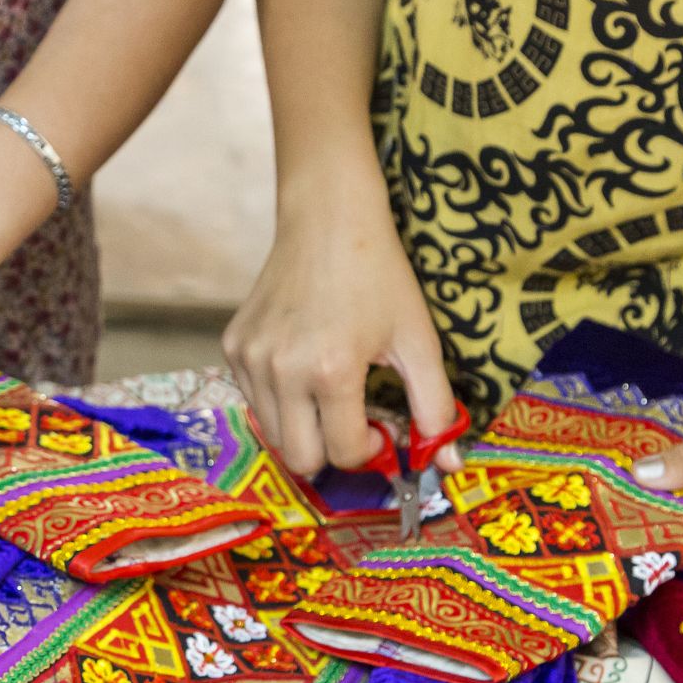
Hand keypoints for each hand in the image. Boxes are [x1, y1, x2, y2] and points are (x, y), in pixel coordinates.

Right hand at [223, 203, 461, 476]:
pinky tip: (303, 365)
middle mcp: (282, 372)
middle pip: (301, 459)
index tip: (382, 429)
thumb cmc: (378, 275)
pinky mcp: (233, 348)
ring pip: (274, 434)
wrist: (327, 218)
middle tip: (354, 420)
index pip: (344, 452)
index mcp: (331, 371)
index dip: (371, 450)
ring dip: (305, 427)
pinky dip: (282, 400)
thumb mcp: (418, 340)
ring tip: (329, 391)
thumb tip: (449, 464)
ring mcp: (251, 360)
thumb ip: (435, 406)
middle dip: (333, 451)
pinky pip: (256, 401)